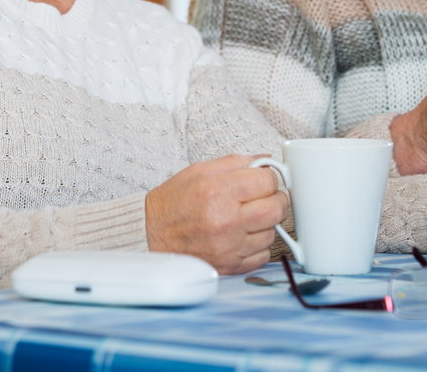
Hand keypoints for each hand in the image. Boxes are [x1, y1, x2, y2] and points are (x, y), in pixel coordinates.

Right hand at [144, 154, 288, 273]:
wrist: (150, 235)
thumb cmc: (173, 202)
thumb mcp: (199, 171)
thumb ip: (236, 163)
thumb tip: (265, 161)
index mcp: (218, 192)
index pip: (268, 181)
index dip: (270, 177)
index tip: (263, 179)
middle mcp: (226, 221)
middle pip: (276, 208)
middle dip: (275, 198)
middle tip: (264, 196)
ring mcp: (229, 247)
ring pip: (272, 232)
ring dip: (265, 223)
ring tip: (247, 217)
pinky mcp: (230, 266)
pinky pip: (263, 254)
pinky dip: (258, 244)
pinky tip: (243, 235)